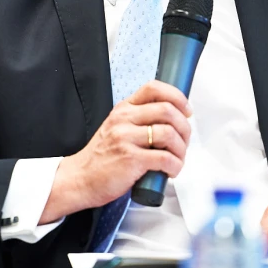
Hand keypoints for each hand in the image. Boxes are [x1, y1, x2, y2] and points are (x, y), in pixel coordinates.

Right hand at [40, 80, 191, 223]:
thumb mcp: (116, 128)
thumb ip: (138, 120)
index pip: (154, 88)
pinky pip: (165, 158)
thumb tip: (171, 121)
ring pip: (169, 133)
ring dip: (182, 149)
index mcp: (123, 109)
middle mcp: (124, 119)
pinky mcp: (130, 159)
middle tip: (184, 141)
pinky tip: (172, 171)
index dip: (177, 97)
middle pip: (167, 110)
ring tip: (178, 159)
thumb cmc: (101, 157)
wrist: (80, 179)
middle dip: (185, 127)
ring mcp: (126, 138)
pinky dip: (176, 165)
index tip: (186, 111)